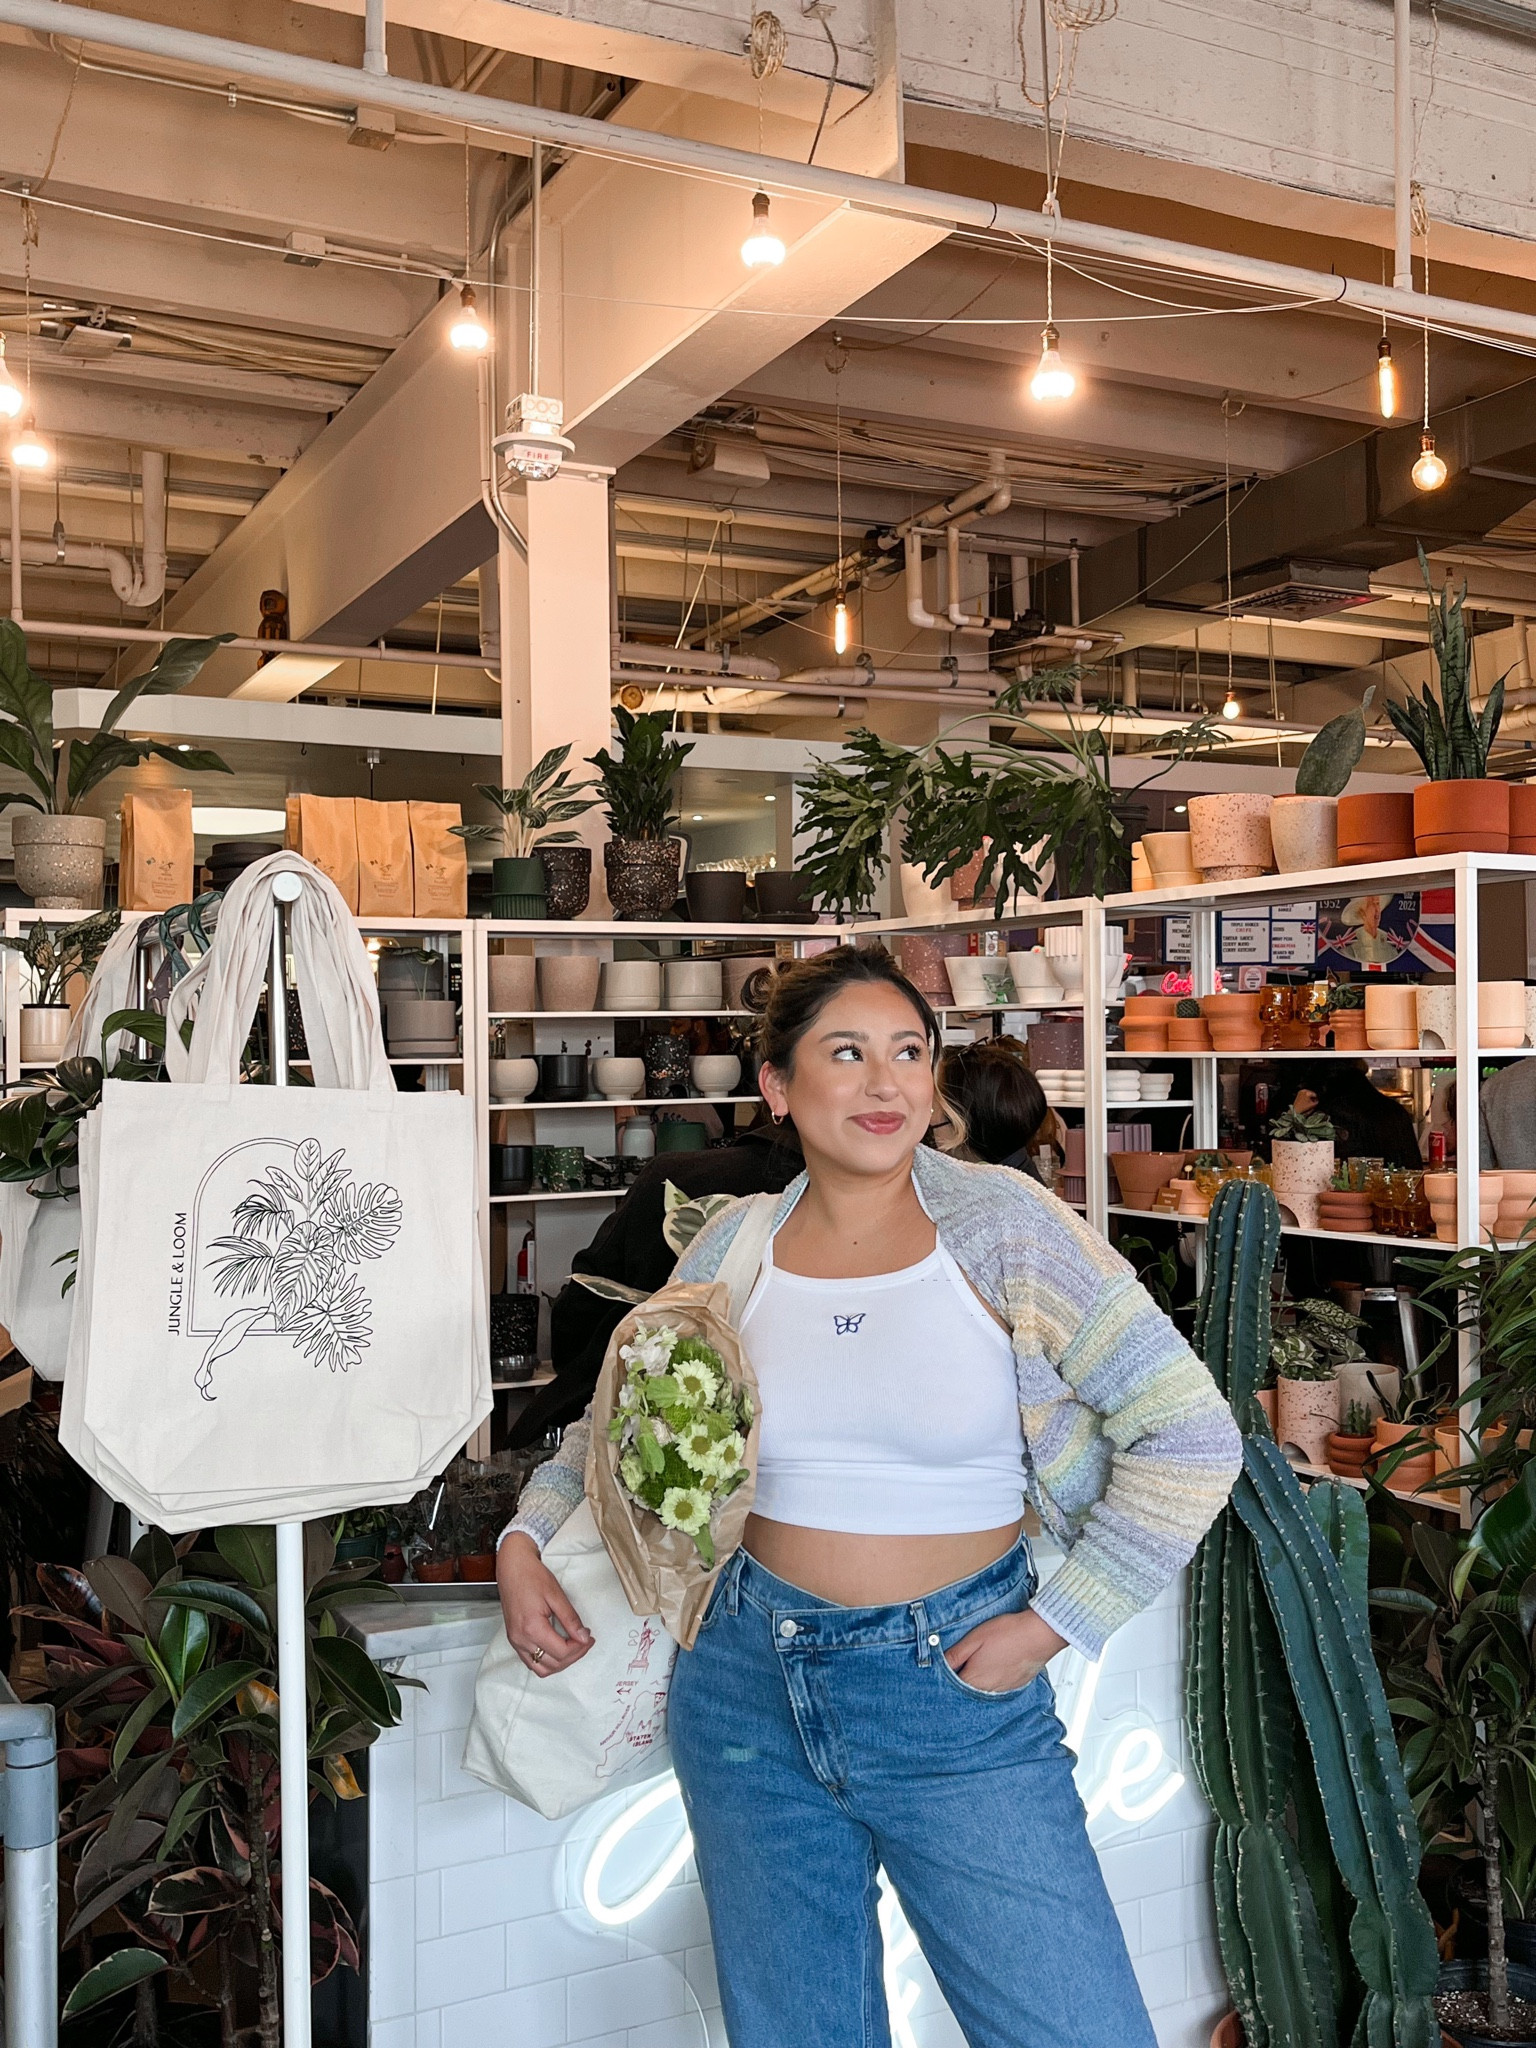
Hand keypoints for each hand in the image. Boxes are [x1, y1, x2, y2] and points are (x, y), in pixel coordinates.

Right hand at [497, 1533, 593, 1675]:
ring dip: (560, 1663)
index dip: (579, 1648)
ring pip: (541, 1668)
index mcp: (531, 1628)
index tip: (588, 1637)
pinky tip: (558, 1649)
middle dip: (573, 1656)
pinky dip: (546, 1661)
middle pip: (553, 1664)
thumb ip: (570, 1619)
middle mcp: (520, 1639)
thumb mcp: (556, 1595)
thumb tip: (583, 1637)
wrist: (512, 1567)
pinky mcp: (514, 1639)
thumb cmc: (531, 1576)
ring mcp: (515, 1641)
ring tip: (574, 1648)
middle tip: (585, 1641)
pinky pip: (530, 1661)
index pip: (561, 1652)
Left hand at [945, 1609, 1067, 1692]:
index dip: (943, 1681)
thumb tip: (937, 1663)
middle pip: (966, 1693)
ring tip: (978, 1665)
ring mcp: (1003, 1690)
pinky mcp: (1015, 1686)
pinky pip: (997, 1689)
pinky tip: (994, 1667)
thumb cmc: (1009, 1633)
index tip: (940, 1675)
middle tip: (959, 1668)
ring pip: (982, 1692)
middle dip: (960, 1683)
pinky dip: (992, 1681)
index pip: (951, 1690)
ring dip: (976, 1682)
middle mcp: (988, 1690)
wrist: (1039, 1634)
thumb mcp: (974, 1638)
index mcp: (974, 1680)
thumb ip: (955, 1654)